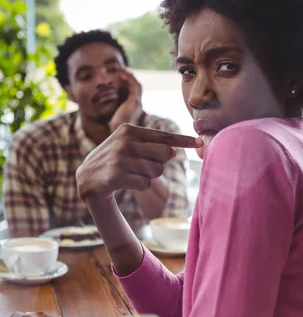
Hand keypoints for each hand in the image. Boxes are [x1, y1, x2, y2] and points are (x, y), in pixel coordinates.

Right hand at [76, 124, 202, 203]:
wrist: (87, 179)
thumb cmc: (114, 161)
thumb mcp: (128, 146)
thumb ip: (151, 146)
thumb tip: (173, 152)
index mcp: (128, 130)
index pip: (163, 136)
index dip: (184, 140)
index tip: (201, 143)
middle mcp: (125, 142)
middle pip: (164, 155)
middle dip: (159, 163)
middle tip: (142, 165)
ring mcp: (120, 159)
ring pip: (156, 171)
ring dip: (148, 176)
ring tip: (130, 173)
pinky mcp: (116, 176)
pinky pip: (146, 184)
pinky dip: (140, 186)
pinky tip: (126, 182)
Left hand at [108, 67, 142, 132]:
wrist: (118, 134)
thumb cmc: (114, 129)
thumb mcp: (113, 118)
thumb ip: (113, 114)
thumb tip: (107, 113)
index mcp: (134, 108)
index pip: (134, 93)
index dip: (129, 84)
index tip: (121, 77)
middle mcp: (137, 105)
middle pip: (137, 87)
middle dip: (130, 78)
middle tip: (122, 71)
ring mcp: (137, 102)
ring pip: (137, 84)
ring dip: (130, 76)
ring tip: (122, 69)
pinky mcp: (134, 101)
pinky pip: (134, 85)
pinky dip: (129, 78)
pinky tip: (122, 73)